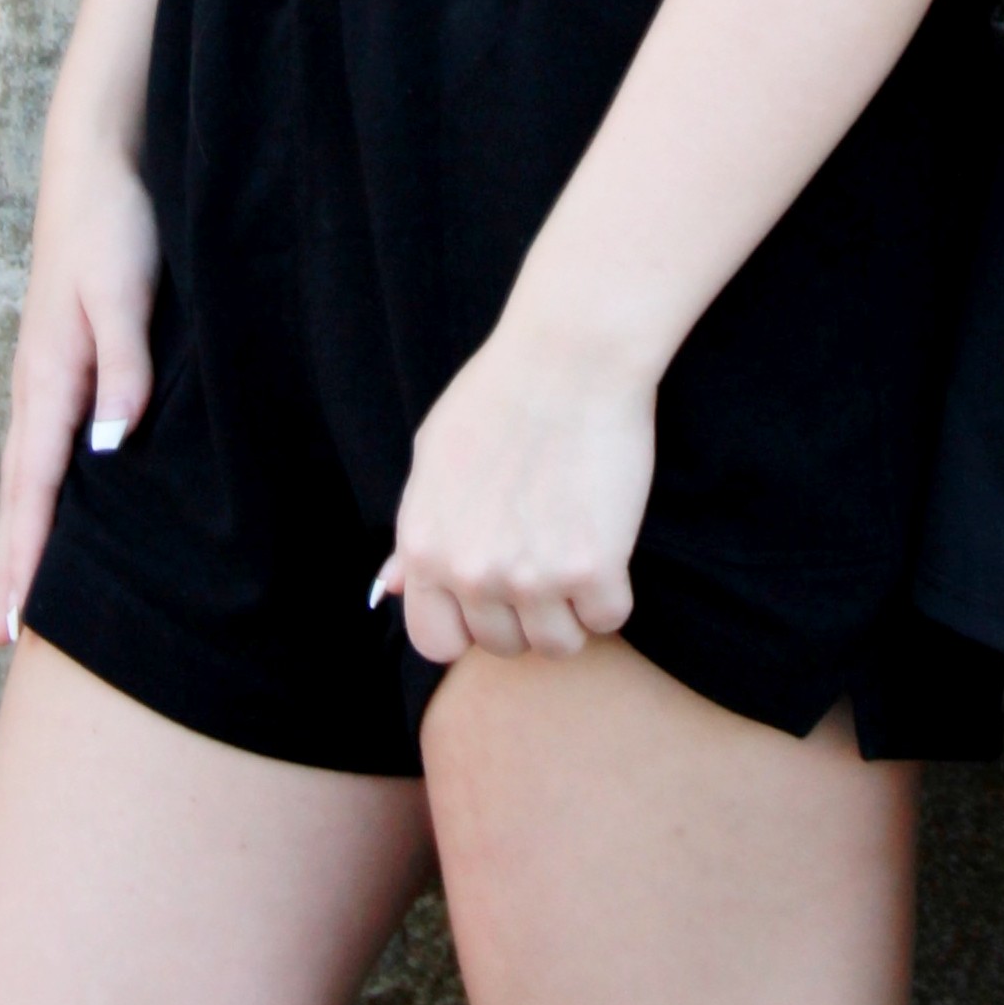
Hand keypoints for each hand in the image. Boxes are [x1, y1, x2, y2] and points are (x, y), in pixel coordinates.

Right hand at [0, 119, 160, 657]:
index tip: (10, 623)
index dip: (23, 560)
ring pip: (24, 483)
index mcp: (47, 380)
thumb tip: (112, 443)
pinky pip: (41, 455)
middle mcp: (35, 390)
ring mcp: (41, 382)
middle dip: (4, 573)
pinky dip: (33, 503)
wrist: (92, 168)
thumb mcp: (126, 292)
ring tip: (8, 607)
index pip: (32, 492)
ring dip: (15, 545)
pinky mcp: (58, 369)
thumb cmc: (113, 226)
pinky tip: (42, 523)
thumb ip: (123, 367)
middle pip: (15, 501)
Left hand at [386, 305, 656, 667]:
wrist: (568, 359)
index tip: (494, 597)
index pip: (435, 641)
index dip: (469, 625)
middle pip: (503, 645)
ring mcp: (531, 576)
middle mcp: (471, 572)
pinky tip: (610, 550)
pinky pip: (608, 618)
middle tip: (547, 562)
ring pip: (558, 644)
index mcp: (426, 548)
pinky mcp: (593, 567)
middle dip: (525, 614)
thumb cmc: (500, 395)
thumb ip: (415, 533)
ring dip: (572, 613)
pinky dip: (613, 595)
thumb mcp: (433, 458)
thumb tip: (390, 587)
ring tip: (579, 562)